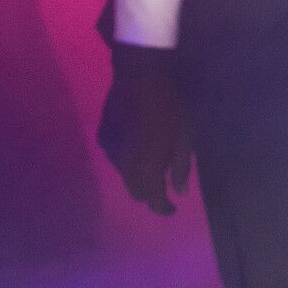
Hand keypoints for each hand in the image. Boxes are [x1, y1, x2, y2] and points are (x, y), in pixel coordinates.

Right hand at [98, 44, 197, 213]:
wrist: (139, 79)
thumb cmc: (168, 109)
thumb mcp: (183, 139)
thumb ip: (181, 168)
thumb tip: (179, 191)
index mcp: (147, 169)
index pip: (153, 201)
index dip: (163, 208)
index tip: (172, 207)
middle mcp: (125, 167)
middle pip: (136, 192)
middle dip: (149, 193)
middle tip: (162, 185)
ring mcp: (111, 152)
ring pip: (125, 175)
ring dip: (137, 174)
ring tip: (150, 159)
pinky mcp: (103, 138)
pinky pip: (117, 158)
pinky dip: (127, 158)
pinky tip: (136, 143)